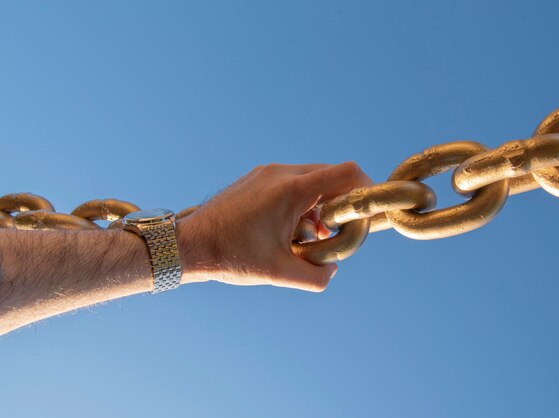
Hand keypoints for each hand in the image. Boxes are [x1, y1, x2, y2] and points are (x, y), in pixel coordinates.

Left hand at [176, 162, 372, 291]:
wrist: (188, 244)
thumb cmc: (231, 256)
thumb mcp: (279, 272)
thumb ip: (316, 276)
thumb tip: (332, 271)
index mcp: (290, 190)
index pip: (346, 173)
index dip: (366, 189)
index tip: (368, 213)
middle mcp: (280, 174)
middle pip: (331, 177)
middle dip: (341, 205)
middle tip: (338, 233)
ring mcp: (266, 173)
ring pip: (311, 181)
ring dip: (320, 207)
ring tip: (310, 237)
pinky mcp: (257, 179)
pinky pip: (292, 184)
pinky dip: (302, 204)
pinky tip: (291, 231)